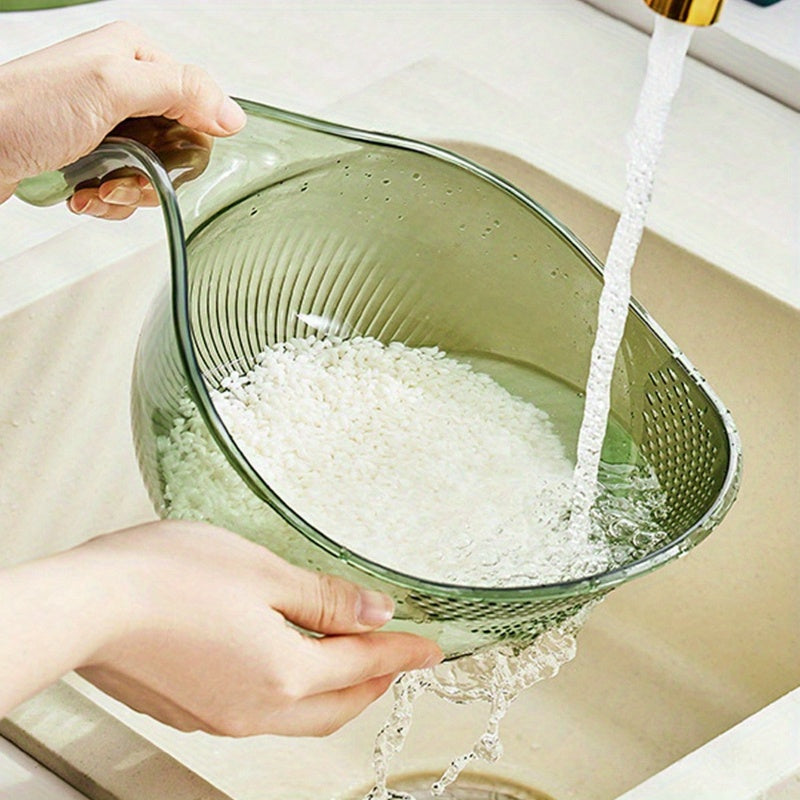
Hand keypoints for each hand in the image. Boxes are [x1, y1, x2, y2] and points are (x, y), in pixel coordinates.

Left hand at [0, 21, 245, 216]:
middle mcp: (126, 88)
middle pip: (179, 146)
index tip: (166, 160)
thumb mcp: (109, 86)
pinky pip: (129, 188)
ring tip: (96, 186)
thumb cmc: (23, 111)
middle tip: (124, 176)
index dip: (188, 143)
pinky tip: (85, 193)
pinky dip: (110, 199)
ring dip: (128, 191)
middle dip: (154, 175)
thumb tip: (233, 113)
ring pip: (156, 174)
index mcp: (136, 57)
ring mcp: (111, 125)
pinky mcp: (96, 156)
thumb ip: (178, 90)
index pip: (198, 106)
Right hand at [0, 521, 441, 736]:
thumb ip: (326, 599)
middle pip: (337, 705)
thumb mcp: (265, 573)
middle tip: (397, 660)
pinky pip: (262, 711)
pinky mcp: (192, 710)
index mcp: (285, 674)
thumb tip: (376, 615)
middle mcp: (256, 709)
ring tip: (349, 663)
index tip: (428, 649)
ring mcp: (221, 716)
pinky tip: (286, 664)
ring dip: (333, 692)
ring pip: (300, 715)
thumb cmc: (169, 578)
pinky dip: (292, 693)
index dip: (401, 654)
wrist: (87, 605)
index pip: (362, 666)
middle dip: (374, 682)